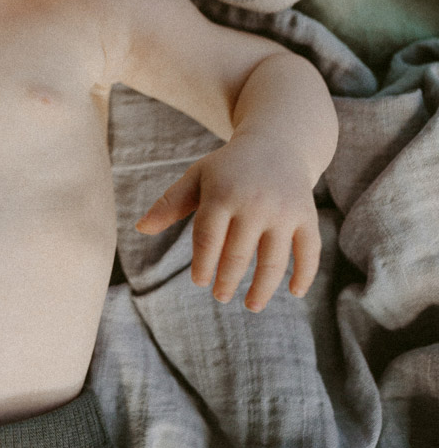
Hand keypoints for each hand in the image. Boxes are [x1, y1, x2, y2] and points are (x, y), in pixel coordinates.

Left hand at [135, 135, 321, 310]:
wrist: (276, 143)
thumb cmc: (228, 168)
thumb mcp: (197, 177)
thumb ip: (170, 203)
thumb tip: (140, 228)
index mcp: (222, 193)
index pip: (208, 238)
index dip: (202, 264)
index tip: (199, 281)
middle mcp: (254, 202)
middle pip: (237, 254)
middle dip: (227, 281)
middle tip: (221, 296)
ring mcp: (283, 210)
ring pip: (272, 261)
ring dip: (262, 289)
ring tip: (250, 305)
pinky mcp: (306, 216)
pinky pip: (309, 251)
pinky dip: (305, 275)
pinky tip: (295, 292)